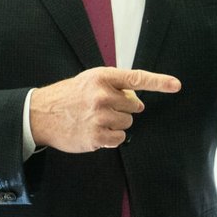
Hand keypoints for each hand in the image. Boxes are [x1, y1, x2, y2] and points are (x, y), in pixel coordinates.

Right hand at [30, 67, 180, 152]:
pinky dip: (111, 138)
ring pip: (127, 124)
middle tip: (101, 108)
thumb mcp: (91, 80)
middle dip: (122, 109)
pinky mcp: (95, 136)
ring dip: (116, 124)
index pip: (137, 79)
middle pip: (134, 107)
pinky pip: (119, 139)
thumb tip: (137, 100)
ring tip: (95, 119)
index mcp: (103, 77)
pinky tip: (95, 131)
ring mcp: (99, 117)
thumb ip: (115, 85)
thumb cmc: (69, 96)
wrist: (41, 115)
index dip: (159, 82)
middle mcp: (102, 96)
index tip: (176, 86)